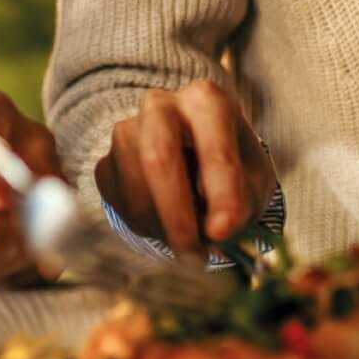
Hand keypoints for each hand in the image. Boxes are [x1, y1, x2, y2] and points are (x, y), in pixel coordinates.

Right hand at [93, 79, 275, 260]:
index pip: (214, 147)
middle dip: (177, 215)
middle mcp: (160, 105)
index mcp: (206, 101)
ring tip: (190, 243)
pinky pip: (119, 204)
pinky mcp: (106, 162)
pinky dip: (147, 228)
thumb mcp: (251, 181)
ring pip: (135, 187)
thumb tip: (218, 231)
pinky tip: (167, 224)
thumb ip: (242, 202)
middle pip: (158, 156)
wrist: (190, 160)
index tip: (224, 232)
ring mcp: (126, 131)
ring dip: (164, 228)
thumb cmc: (228, 169)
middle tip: (195, 256)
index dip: (220, 193)